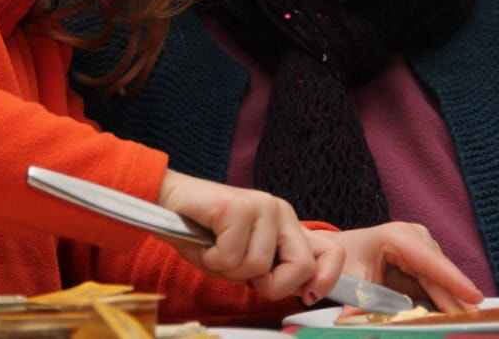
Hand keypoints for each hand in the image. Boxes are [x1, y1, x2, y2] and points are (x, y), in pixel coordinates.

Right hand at [156, 169, 320, 298]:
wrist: (167, 202)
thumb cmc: (203, 233)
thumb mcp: (245, 259)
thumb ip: (275, 270)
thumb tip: (307, 291)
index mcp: (287, 224)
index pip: (331, 252)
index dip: (326, 280)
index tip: (308, 296)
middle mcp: (280, 211)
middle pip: (302, 267)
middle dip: (271, 285)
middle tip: (244, 274)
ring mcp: (261, 206)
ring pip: (259, 266)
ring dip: (230, 270)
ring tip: (216, 249)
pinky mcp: (237, 207)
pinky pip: (231, 256)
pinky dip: (212, 259)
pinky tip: (204, 241)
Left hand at [304, 222, 483, 312]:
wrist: (338, 252)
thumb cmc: (345, 260)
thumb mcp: (351, 281)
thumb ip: (362, 303)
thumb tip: (359, 322)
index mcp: (398, 237)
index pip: (429, 261)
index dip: (453, 280)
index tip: (474, 297)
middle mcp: (417, 239)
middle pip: (441, 276)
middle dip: (457, 301)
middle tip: (471, 324)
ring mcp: (424, 250)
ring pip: (444, 284)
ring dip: (453, 306)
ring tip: (464, 325)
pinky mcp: (426, 265)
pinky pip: (438, 289)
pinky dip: (443, 306)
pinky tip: (452, 320)